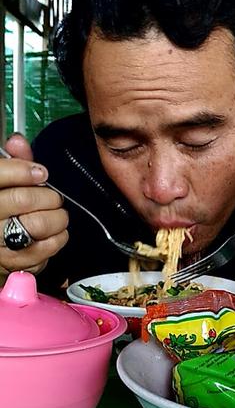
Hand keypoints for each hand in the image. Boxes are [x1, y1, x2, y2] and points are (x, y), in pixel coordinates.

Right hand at [0, 133, 68, 281]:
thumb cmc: (1, 212)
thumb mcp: (2, 184)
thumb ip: (11, 163)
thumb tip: (18, 141)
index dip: (23, 171)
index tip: (41, 173)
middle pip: (21, 200)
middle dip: (47, 196)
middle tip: (53, 199)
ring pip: (36, 225)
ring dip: (56, 219)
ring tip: (56, 216)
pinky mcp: (12, 265)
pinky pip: (43, 251)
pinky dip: (56, 240)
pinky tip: (54, 235)